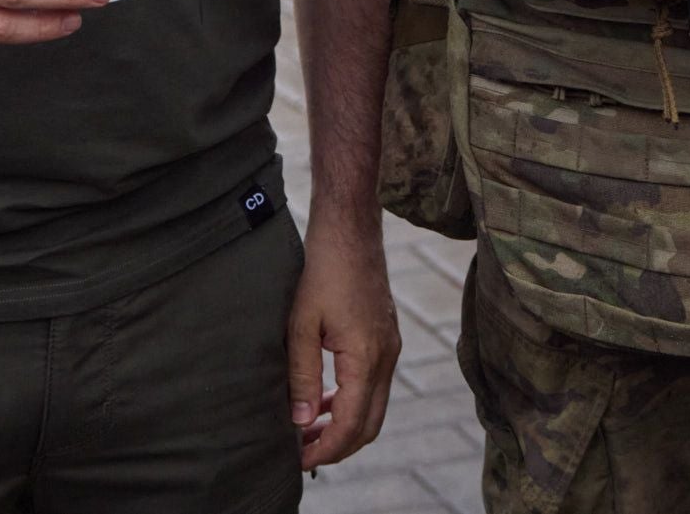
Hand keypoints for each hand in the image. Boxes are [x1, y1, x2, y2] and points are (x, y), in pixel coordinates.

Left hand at [286, 214, 398, 468]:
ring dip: (345, 425)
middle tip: (303, 454)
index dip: (326, 449)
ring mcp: (390, 347)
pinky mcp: (386, 337)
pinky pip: (374, 384)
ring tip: (308, 432)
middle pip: (370, 425)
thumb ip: (303, 377)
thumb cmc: (322, 270)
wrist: (350, 228)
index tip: (299, 460)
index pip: (352, 424)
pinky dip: (353, 401)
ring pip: (374, 406)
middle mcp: (387, 357)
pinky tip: (325, 401)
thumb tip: (303, 423)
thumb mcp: (301, 325)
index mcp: (367, 357)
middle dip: (338, 446)